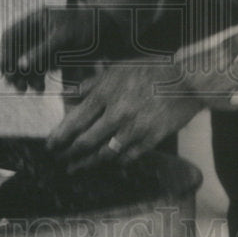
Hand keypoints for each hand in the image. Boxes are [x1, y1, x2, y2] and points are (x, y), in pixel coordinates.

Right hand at [0, 6, 95, 92]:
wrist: (109, 33)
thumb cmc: (88, 28)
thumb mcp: (64, 38)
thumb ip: (42, 51)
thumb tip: (20, 66)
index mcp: (36, 19)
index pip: (11, 35)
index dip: (5, 53)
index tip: (6, 70)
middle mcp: (36, 31)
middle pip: (15, 51)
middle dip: (14, 69)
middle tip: (16, 86)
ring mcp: (43, 44)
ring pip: (25, 62)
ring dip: (24, 77)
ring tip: (29, 90)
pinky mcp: (52, 56)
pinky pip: (37, 69)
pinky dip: (36, 78)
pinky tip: (39, 88)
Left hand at [46, 60, 202, 170]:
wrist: (186, 80)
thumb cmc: (151, 70)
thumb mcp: (118, 69)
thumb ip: (92, 83)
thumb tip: (68, 95)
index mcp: (106, 93)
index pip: (75, 121)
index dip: (59, 137)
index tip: (50, 145)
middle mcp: (117, 113)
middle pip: (86, 142)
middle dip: (69, 154)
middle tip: (60, 159)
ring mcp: (135, 129)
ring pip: (105, 154)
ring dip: (87, 163)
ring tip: (76, 168)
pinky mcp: (151, 139)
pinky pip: (128, 157)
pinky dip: (116, 161)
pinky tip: (109, 163)